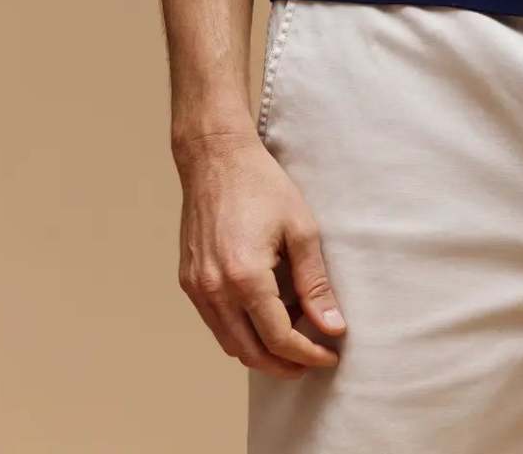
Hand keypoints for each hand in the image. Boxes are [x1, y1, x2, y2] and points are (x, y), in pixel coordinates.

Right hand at [174, 128, 346, 375]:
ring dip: (262, 350)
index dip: (307, 354)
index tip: (330, 355)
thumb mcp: (301, 229)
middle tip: (313, 360)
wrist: (216, 157)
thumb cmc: (262, 185)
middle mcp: (215, 290)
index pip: (278, 339)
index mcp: (245, 277)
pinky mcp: (190, 281)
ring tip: (294, 336)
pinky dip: (241, 330)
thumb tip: (332, 327)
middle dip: (284, 364)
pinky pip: (216, 322)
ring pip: (230, 343)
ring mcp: (198, 288)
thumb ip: (316, 283)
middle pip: (251, 353)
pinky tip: (266, 314)